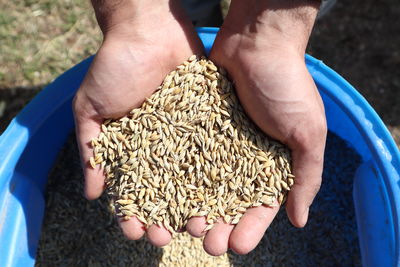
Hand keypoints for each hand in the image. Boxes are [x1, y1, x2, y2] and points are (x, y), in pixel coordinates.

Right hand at [73, 0, 202, 246]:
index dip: (135, 212)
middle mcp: (164, 146)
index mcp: (135, 147)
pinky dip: (222, 173)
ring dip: (196, 204)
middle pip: (168, 190)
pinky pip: (218, 149)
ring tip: (200, 226)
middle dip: (168, 215)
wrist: (148, 30)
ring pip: (195, 177)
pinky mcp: (211, 120)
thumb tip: (92, 194)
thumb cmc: (114, 67)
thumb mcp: (90, 108)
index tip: (137, 232)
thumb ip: (90, 149)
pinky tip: (225, 196)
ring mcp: (189, 134)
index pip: (135, 188)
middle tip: (171, 237)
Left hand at [185, 0, 326, 255]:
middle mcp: (243, 158)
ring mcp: (218, 143)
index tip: (237, 246)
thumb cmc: (288, 86)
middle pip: (228, 201)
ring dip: (194, 208)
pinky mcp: (197, 128)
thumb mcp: (309, 132)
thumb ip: (308, 176)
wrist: (256, 43)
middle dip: (219, 224)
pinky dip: (177, 177)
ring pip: (202, 184)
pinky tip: (165, 196)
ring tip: (184, 228)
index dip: (250, 228)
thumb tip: (299, 220)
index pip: (261, 205)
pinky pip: (185, 157)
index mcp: (273, 163)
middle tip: (205, 244)